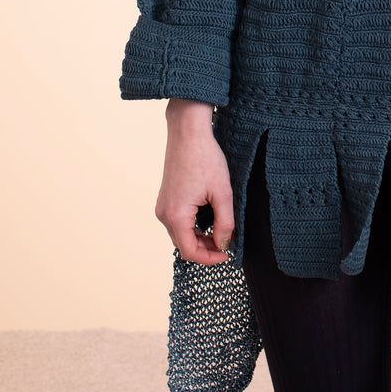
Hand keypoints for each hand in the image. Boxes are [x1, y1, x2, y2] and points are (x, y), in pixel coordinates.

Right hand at [155, 99, 234, 264]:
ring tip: (220, 233)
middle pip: (184, 245)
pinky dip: (192, 227)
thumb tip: (224, 244)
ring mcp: (162, 206)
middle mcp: (164, 214)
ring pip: (180, 234)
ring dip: (199, 238)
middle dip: (205, 249)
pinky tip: (208, 220)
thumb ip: (224, 223)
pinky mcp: (165, 198)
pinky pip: (178, 221)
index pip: (190, 252)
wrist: (188, 132)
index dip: (210, 258)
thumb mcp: (222, 193)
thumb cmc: (206, 159)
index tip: (228, 255)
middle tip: (227, 245)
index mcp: (177, 216)